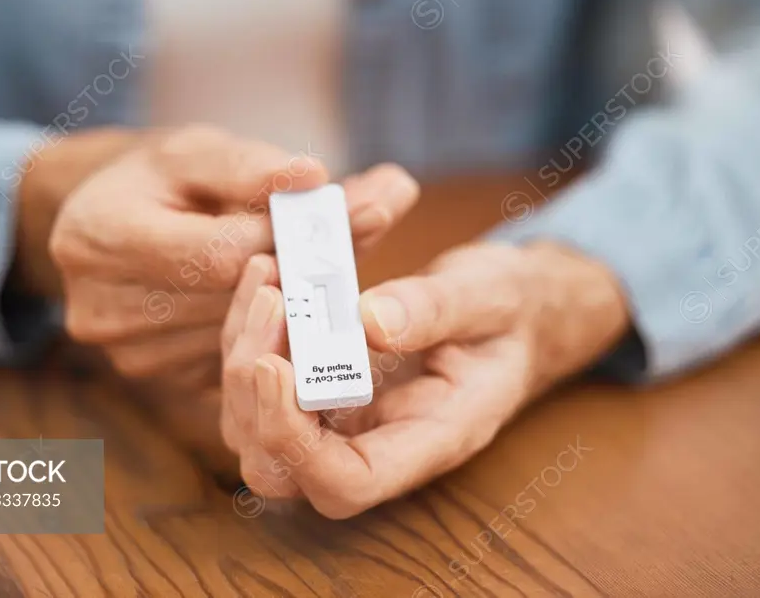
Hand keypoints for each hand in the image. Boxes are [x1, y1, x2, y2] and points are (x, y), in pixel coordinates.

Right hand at [21, 125, 328, 376]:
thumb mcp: (195, 153)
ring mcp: (127, 351)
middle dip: (284, 270)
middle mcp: (101, 305)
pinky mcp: (155, 376)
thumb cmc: (157, 181)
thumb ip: (250, 166)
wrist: (110, 223)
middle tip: (321, 243)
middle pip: (229, 301)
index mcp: (100, 235)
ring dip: (277, 303)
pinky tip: (262, 299)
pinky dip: (257, 329)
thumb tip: (313, 177)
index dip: (278, 238)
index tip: (314, 217)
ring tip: (288, 265)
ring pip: (237, 334)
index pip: (219, 255)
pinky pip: (231, 357)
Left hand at [223, 241, 628, 517]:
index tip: (274, 366)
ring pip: (255, 430)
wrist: (516, 307)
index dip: (295, 443)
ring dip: (242, 358)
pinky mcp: (323, 391)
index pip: (346, 483)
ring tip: (266, 279)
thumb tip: (368, 321)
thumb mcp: (490, 295)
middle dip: (253, 394)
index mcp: (430, 439)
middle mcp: (377, 445)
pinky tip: (266, 276)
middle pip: (279, 468)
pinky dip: (250, 335)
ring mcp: (344, 423)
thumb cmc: (512, 309)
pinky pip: (262, 385)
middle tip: (269, 304)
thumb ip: (435, 309)